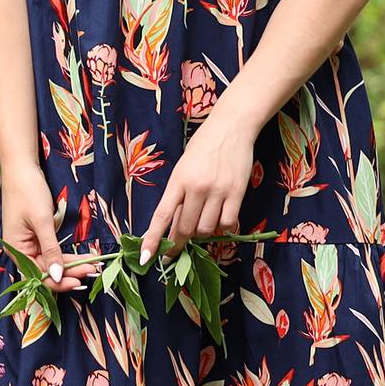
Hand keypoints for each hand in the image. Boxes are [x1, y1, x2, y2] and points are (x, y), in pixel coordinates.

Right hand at [0, 164, 101, 293]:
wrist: (22, 167)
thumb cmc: (28, 191)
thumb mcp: (42, 221)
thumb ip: (51, 250)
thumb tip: (57, 277)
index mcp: (16, 249)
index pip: (39, 275)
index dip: (59, 282)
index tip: (80, 281)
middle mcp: (21, 250)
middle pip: (46, 270)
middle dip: (69, 272)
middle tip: (93, 271)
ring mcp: (29, 242)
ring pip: (52, 262)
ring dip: (70, 265)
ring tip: (91, 266)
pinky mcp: (37, 234)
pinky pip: (52, 251)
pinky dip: (66, 255)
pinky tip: (80, 258)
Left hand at [137, 116, 255, 263]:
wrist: (231, 127)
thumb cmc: (202, 147)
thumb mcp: (183, 169)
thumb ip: (178, 196)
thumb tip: (174, 228)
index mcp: (178, 180)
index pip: (161, 216)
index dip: (153, 240)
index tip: (147, 258)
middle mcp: (196, 187)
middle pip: (185, 229)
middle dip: (178, 243)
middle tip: (175, 249)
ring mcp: (218, 191)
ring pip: (206, 229)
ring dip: (202, 232)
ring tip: (202, 218)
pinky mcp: (237, 193)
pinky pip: (227, 223)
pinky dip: (222, 226)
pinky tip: (220, 216)